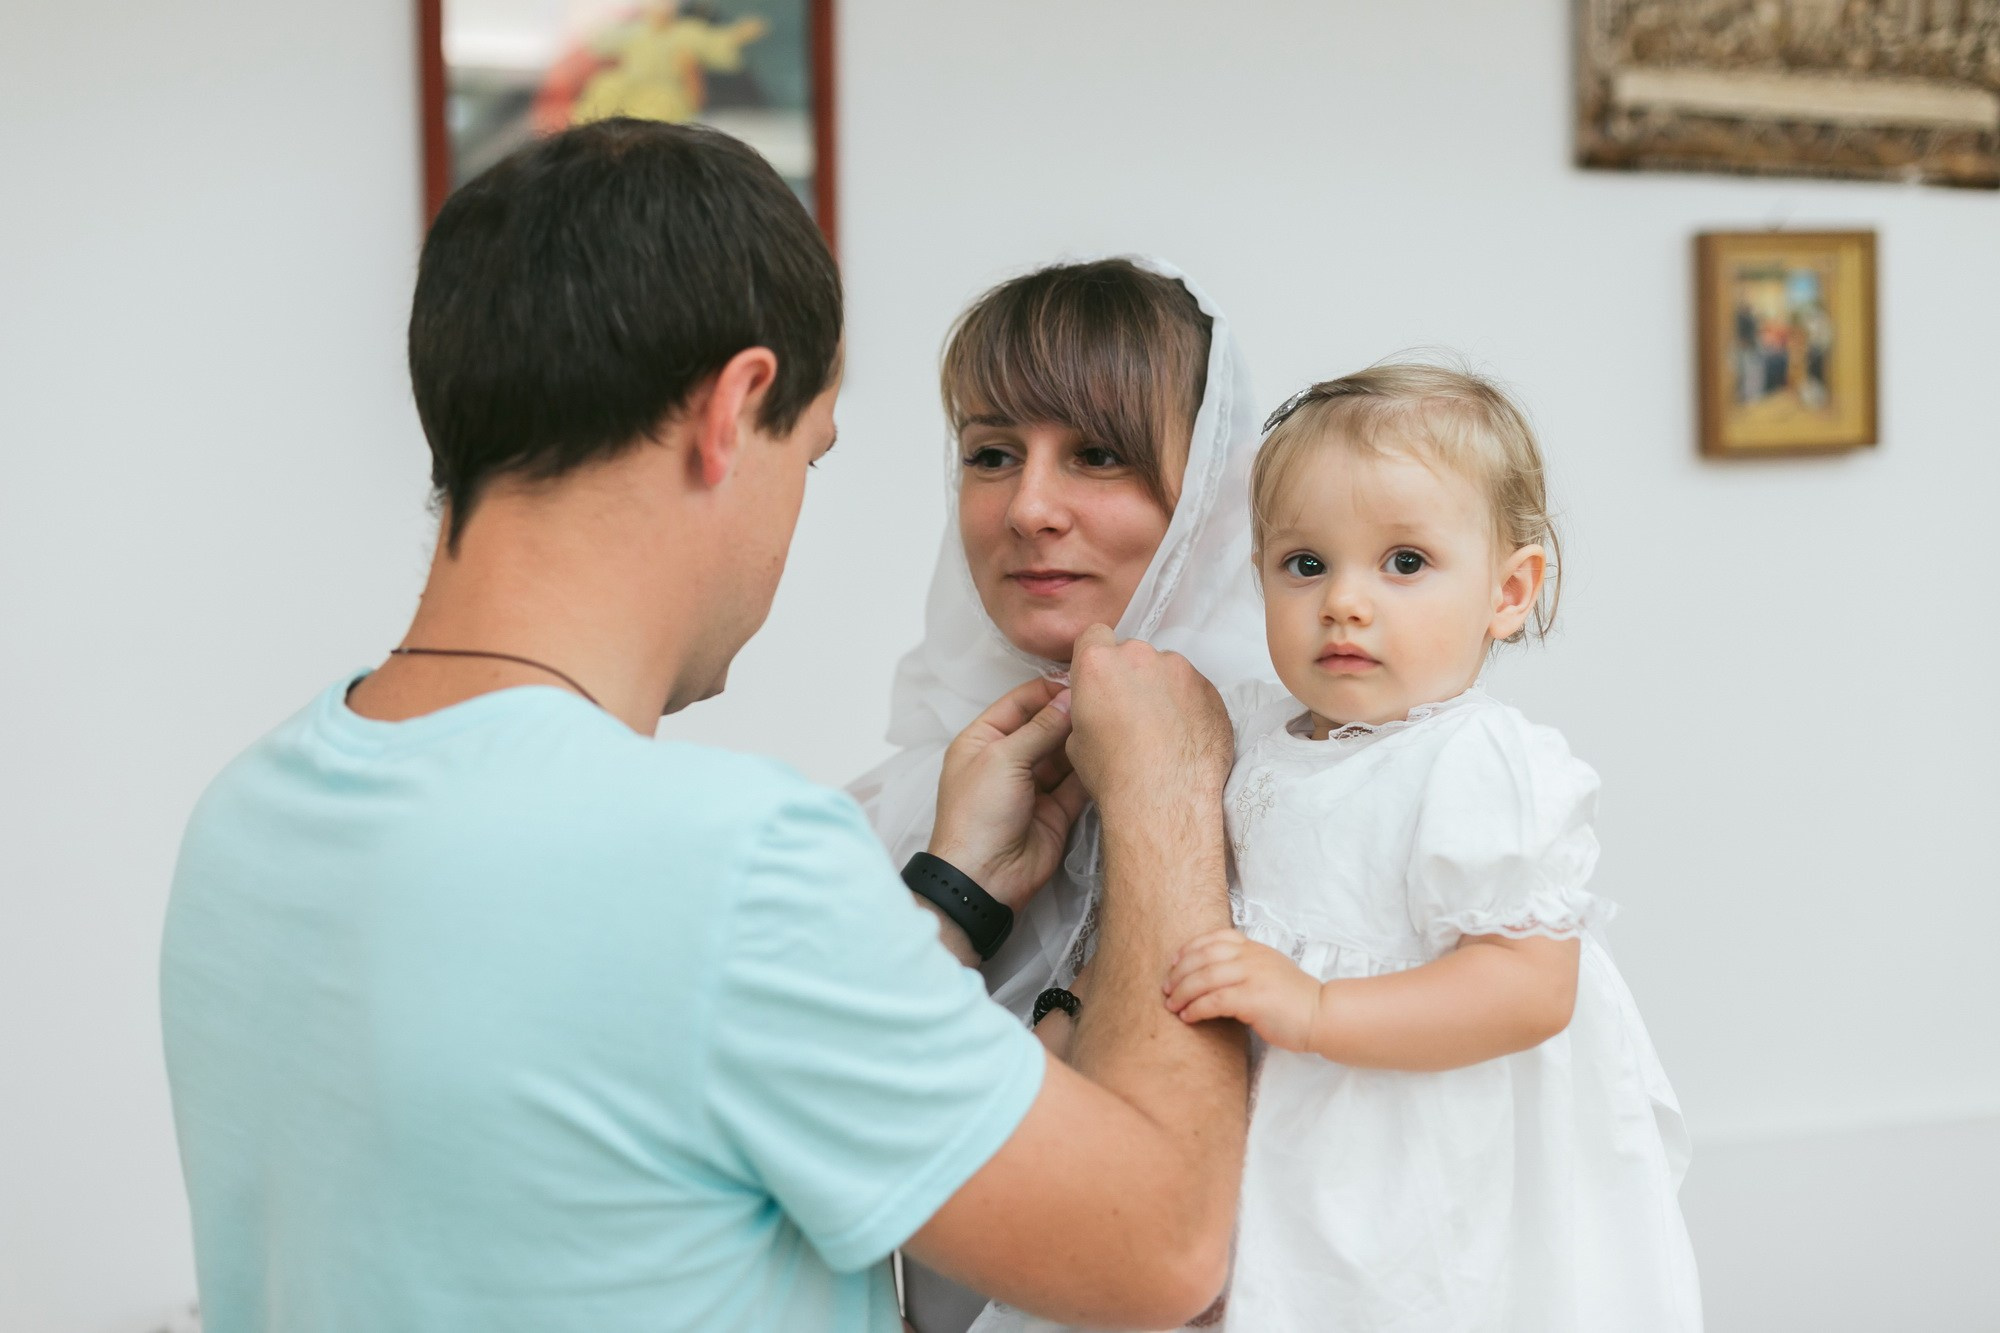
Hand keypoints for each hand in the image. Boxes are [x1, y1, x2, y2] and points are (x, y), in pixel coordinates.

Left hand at [930, 676, 1089, 911]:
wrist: (984, 878)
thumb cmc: (977, 814)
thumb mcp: (1003, 759)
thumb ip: (1039, 727)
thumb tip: (1067, 698)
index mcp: (983, 740)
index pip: (1019, 702)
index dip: (1048, 691)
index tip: (1080, 679)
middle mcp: (1008, 759)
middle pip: (1045, 726)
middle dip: (1070, 714)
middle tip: (1104, 698)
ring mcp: (1034, 785)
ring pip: (1064, 753)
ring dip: (1083, 740)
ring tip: (1113, 721)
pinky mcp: (1057, 809)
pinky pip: (1077, 782)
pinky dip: (1091, 768)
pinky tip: (1111, 752)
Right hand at [1064, 625, 1231, 822]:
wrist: (1165, 800)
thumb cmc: (1113, 775)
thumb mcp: (1076, 740)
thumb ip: (1088, 706)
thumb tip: (1100, 706)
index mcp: (1099, 663)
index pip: (1094, 635)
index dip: (1095, 657)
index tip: (1100, 681)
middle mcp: (1141, 656)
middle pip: (1133, 653)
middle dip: (1131, 675)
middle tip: (1132, 712)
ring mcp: (1181, 669)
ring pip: (1166, 670)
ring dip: (1162, 689)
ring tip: (1163, 729)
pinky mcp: (1211, 688)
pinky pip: (1193, 688)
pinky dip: (1188, 705)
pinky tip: (1184, 737)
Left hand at [1164, 928, 1321, 1052]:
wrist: (1321, 1015)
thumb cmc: (1293, 999)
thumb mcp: (1269, 970)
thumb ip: (1245, 965)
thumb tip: (1210, 973)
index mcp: (1255, 948)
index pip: (1215, 938)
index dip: (1189, 948)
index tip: (1174, 962)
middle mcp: (1252, 957)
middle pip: (1203, 957)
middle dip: (1179, 973)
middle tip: (1166, 989)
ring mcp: (1253, 976)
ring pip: (1205, 978)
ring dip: (1183, 992)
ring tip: (1172, 1005)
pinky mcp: (1254, 999)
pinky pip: (1215, 1000)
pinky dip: (1196, 1008)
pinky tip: (1188, 1017)